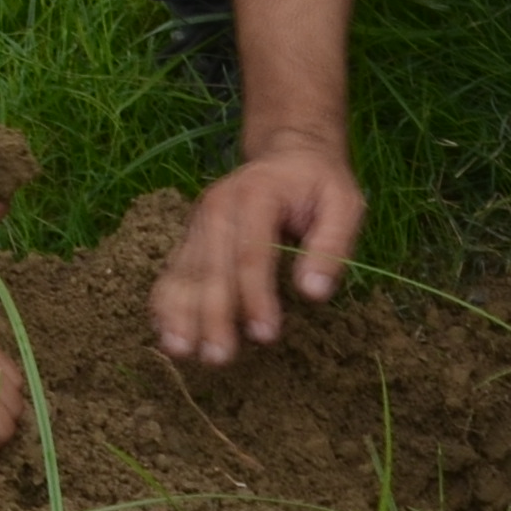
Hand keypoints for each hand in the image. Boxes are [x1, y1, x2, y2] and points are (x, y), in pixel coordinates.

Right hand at [151, 136, 361, 366]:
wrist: (287, 153)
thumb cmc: (319, 184)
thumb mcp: (344, 204)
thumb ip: (332, 246)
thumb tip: (313, 293)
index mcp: (257, 194)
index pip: (252, 252)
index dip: (257, 296)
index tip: (266, 335)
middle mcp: (218, 206)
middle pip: (211, 267)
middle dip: (213, 314)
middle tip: (219, 357)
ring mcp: (199, 222)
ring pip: (184, 272)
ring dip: (180, 313)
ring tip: (180, 351)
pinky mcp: (190, 237)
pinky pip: (172, 272)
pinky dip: (166, 303)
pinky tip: (166, 334)